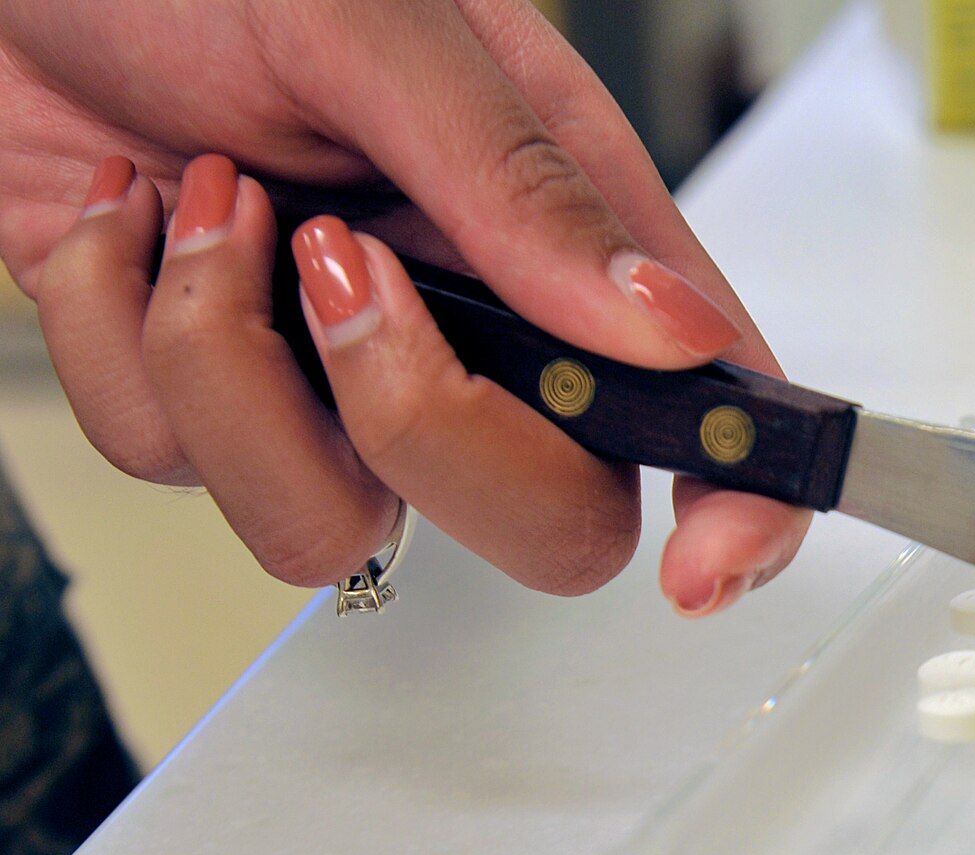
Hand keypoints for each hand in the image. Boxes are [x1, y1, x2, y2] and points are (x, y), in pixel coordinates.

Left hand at [0, 0, 806, 610]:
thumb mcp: (380, 25)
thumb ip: (524, 186)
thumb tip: (671, 328)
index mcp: (563, 235)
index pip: (710, 410)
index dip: (741, 508)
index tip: (703, 564)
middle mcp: (474, 331)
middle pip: (546, 524)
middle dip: (425, 430)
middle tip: (338, 272)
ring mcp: (342, 383)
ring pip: (333, 532)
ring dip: (230, 377)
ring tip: (205, 210)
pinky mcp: (214, 400)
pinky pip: (174, 467)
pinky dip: (117, 335)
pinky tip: (127, 220)